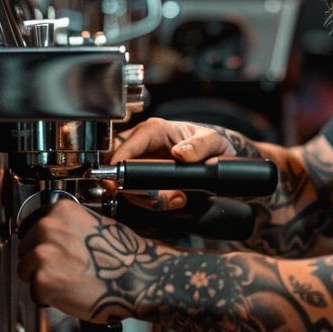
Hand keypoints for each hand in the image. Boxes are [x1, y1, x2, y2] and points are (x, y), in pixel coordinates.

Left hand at [18, 198, 157, 321]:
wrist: (138, 278)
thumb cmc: (124, 256)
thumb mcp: (97, 225)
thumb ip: (71, 228)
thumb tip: (56, 236)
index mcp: (62, 211)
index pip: (34, 226)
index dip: (44, 243)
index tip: (54, 251)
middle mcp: (49, 228)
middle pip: (26, 248)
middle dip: (39, 261)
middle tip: (63, 269)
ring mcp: (44, 253)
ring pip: (25, 270)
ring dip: (41, 279)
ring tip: (67, 281)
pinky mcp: (43, 280)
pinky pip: (35, 292)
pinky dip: (48, 297)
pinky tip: (69, 292)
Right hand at [109, 116, 241, 210]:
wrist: (216, 159)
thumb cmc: (211, 144)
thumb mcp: (213, 141)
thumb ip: (201, 145)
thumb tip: (180, 153)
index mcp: (154, 130)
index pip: (125, 144)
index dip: (118, 164)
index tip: (119, 182)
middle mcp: (143, 144)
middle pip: (116, 164)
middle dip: (127, 184)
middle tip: (151, 197)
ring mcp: (141, 161)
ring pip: (123, 182)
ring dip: (143, 197)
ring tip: (172, 198)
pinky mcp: (144, 178)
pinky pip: (135, 192)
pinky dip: (149, 201)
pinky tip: (170, 199)